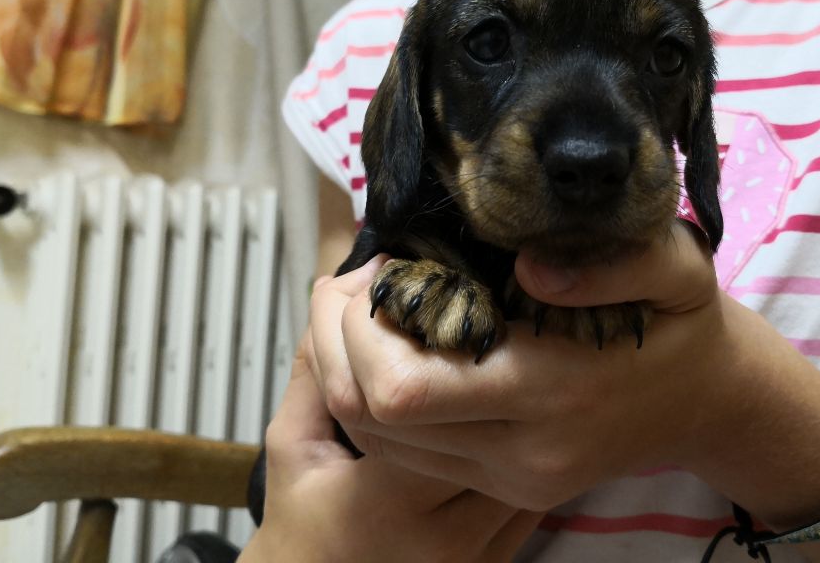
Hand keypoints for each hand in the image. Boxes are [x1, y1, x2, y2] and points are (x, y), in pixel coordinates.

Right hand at [240, 263, 540, 562]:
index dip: (445, 355)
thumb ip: (314, 369)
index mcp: (385, 500)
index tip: (444, 319)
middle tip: (491, 335)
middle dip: (492, 380)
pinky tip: (511, 424)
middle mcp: (441, 536)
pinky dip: (520, 458)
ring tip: (504, 375)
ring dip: (514, 418)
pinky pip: (529, 500)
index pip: (435, 408)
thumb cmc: (301, 513)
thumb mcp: (290, 442)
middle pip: (492, 431)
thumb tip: (350, 285)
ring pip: (518, 464)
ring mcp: (476, 557)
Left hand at [307, 224, 727, 511]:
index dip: (360, 330)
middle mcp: (523, 453)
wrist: (708, 401)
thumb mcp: (678, 271)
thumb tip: (531, 270)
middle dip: (335, 343)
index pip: (403, 389)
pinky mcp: (507, 485)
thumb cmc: (683, 323)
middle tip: (359, 283)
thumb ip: (617, 266)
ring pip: (377, 442)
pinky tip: (395, 349)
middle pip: (372, 419)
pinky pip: (406, 455)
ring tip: (369, 308)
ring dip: (347, 370)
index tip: (383, 268)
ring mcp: (512, 478)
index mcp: (554, 392)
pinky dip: (375, 402)